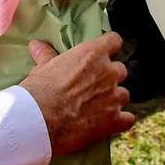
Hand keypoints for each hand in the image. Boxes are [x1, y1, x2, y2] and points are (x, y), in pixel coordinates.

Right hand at [18, 34, 132, 155]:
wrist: (39, 120)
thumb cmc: (39, 90)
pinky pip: (128, 119)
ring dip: (114, 100)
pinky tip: (109, 123)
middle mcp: (108, 73)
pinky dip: (120, 121)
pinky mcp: (114, 120)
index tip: (104, 53)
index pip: (114, 41)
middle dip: (109, 78)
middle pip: (120, 70)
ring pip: (124, 95)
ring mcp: (114, 97)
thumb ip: (46, 55)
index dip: (109, 47)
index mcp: (92, 54)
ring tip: (97, 108)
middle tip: (92, 87)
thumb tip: (36, 45)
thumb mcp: (42, 68)